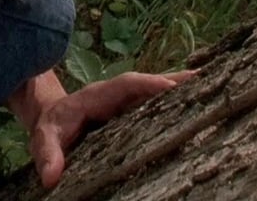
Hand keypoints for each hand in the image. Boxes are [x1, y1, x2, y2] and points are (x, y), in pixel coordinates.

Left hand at [28, 70, 194, 187]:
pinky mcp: (132, 112)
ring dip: (181, 89)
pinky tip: (198, 104)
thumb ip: (48, 154)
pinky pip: (155, 105)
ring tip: (211, 87)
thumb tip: (51, 177)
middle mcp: (117, 95)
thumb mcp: (44, 139)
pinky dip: (175, 102)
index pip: (125, 85)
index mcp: (98, 95)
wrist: (50, 119)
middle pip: (149, 83)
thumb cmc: (51, 127)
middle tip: (204, 78)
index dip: (147, 84)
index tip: (169, 86)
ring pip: (156, 93)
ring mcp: (126, 103)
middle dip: (175, 81)